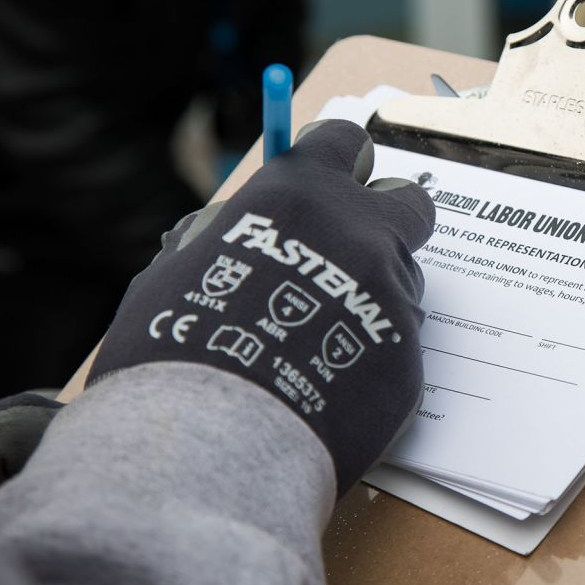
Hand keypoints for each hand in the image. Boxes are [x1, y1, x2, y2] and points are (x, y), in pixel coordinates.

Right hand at [89, 120, 434, 493]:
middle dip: (387, 221)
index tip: (332, 182)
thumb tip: (233, 222)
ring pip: (404, 281)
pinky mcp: (409, 356)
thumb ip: (224, 233)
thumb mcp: (179, 269)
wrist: (211, 442)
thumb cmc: (175, 349)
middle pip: (409, 204)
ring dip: (374, 299)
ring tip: (316, 344)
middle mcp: (362, 234)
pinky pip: (397, 344)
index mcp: (302, 195)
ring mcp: (393, 296)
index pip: (345, 142)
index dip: (339, 163)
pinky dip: (370, 358)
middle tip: (349, 255)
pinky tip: (327, 387)